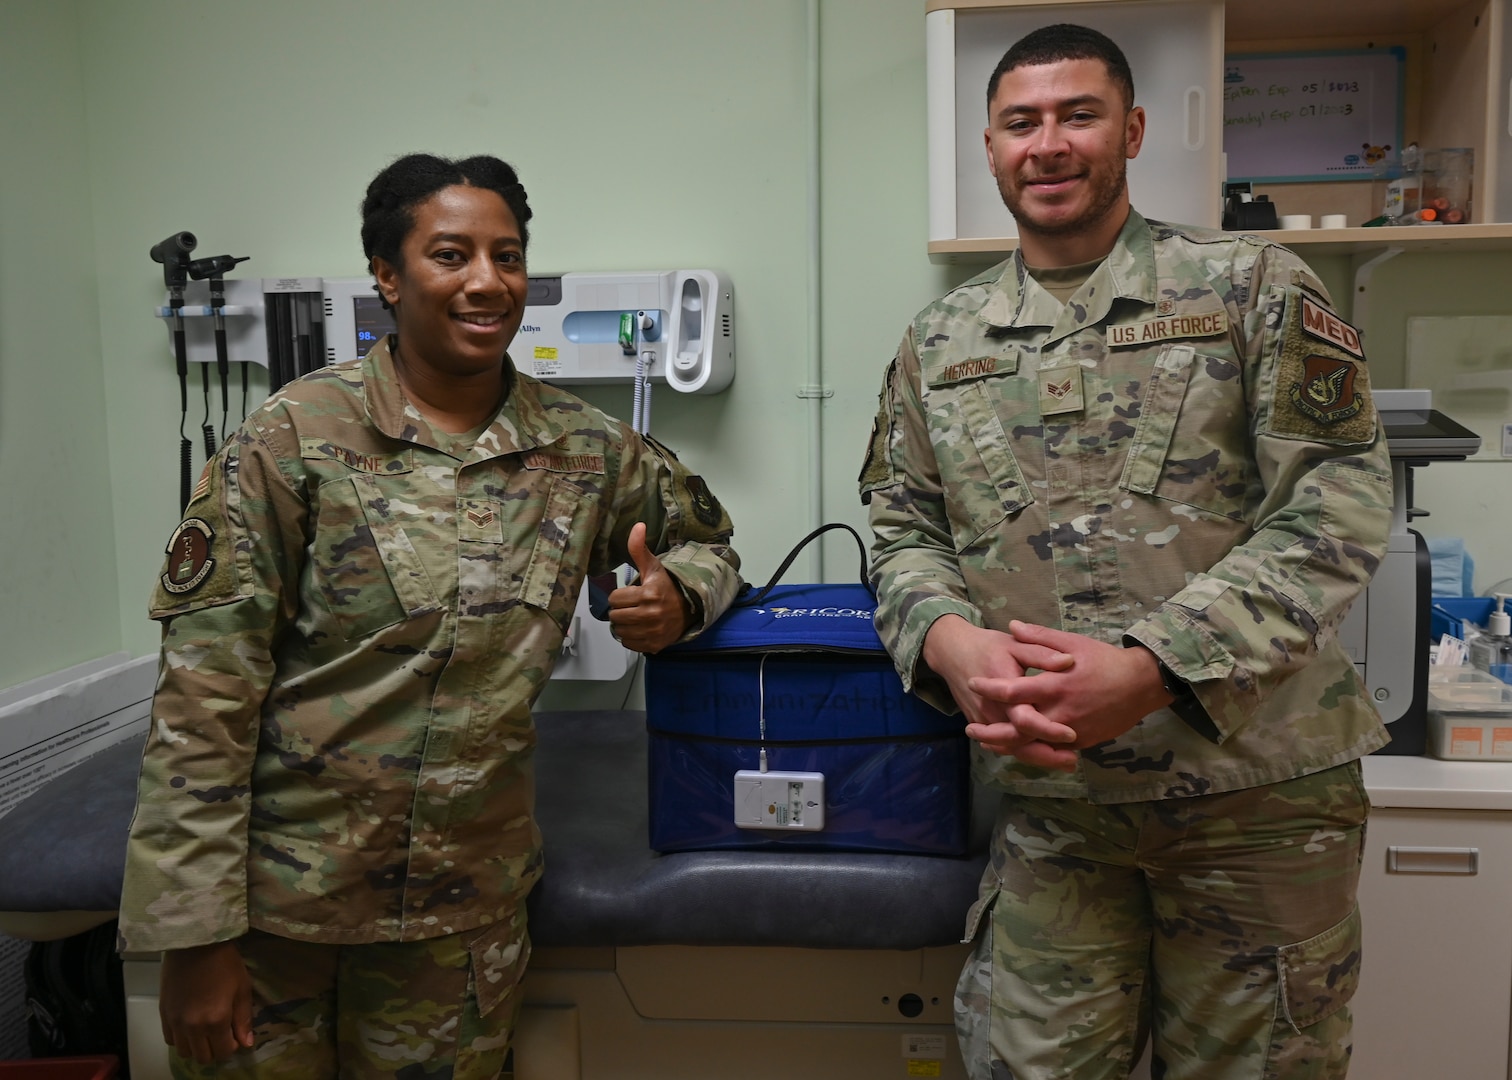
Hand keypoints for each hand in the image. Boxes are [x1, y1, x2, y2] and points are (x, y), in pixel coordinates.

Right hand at [159, 940, 254, 1064]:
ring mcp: (175, 1022)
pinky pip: (169, 1040)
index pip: (224, 1052)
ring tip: (205, 1031)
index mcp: (216, 1021)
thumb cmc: (224, 963)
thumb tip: (246, 1044)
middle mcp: (193, 1027)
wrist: (194, 943)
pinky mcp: (163, 1014)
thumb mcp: (242, 989)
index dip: (232, 1046)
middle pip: (203, 1057)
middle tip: (221, 1034)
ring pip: (185, 1052)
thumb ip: (244, 1020)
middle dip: (215, 1049)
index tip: (235, 1035)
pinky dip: (181, 1038)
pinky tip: (189, 1026)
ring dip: (197, 1046)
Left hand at [606, 523, 692, 653]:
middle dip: (620, 610)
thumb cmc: (668, 587)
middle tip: (631, 606)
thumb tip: (637, 525)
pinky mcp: (653, 645)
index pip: (614, 598)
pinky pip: (628, 643)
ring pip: (619, 631)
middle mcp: (650, 614)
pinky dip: (631, 637)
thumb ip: (639, 549)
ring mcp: (652, 632)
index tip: (630, 594)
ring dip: (624, 625)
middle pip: (614, 616)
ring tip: (635, 617)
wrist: (690, 610)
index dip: (620, 595)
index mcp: (648, 594)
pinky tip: (640, 628)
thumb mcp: (654, 567)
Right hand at [922, 615, 1078, 770]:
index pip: (1025, 718)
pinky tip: (1044, 756)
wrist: (953, 652)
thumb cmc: (988, 646)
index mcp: (1004, 688)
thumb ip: (1041, 654)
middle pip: (1019, 741)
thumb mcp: (1015, 644)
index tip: (1071, 734)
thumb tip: (1069, 661)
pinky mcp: (980, 724)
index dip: (1047, 729)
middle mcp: (992, 709)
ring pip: (1011, 747)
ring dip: (1037, 758)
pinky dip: (1022, 752)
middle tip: (1073, 760)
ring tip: (1065, 763)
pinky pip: (1002, 743)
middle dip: (1046, 755)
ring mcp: (983, 720)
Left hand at [966, 621, 1171, 749]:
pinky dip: (1030, 750)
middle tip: (969, 728)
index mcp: (1055, 684)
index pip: (1014, 690)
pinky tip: (1015, 748)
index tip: (973, 683)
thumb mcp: (1073, 642)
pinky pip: (1050, 750)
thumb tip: (1011, 626)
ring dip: (1006, 746)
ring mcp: (1071, 730)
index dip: (990, 689)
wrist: (1141, 685)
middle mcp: (1060, 712)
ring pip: (1032, 745)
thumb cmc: (1105, 660)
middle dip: (990, 731)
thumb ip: (1040, 637)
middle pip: (1017, 728)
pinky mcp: (1080, 742)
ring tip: (986, 742)